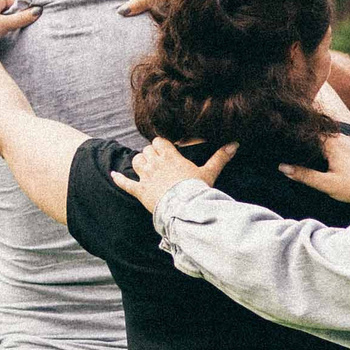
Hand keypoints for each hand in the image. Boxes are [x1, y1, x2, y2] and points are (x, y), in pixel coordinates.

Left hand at [111, 135, 234, 213]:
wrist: (185, 207)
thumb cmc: (197, 189)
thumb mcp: (210, 172)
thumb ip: (221, 157)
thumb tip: (235, 143)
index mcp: (170, 156)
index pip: (159, 142)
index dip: (161, 145)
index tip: (166, 151)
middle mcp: (155, 163)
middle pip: (147, 150)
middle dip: (151, 154)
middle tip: (159, 162)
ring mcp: (146, 177)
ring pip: (136, 161)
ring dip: (140, 163)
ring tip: (145, 168)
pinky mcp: (140, 191)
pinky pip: (125, 183)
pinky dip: (119, 179)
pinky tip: (114, 175)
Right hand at [276, 128, 349, 206]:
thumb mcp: (326, 184)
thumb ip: (304, 175)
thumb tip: (282, 167)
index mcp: (333, 143)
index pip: (309, 132)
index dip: (297, 137)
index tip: (285, 142)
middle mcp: (343, 137)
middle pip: (318, 134)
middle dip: (306, 141)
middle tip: (291, 148)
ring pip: (329, 138)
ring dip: (318, 144)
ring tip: (305, 153)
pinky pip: (339, 142)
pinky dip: (329, 147)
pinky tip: (325, 158)